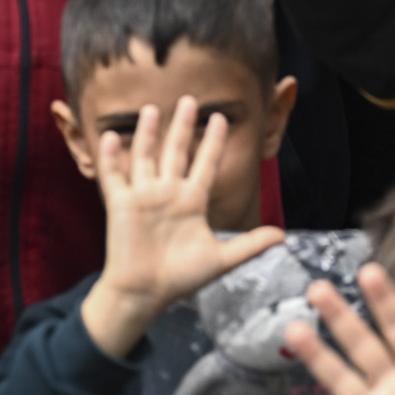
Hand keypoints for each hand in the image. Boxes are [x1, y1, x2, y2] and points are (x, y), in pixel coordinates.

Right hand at [80, 97, 284, 360]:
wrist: (145, 294)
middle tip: (189, 100)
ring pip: (146, 157)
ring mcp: (144, 197)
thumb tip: (283, 236)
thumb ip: (249, 245)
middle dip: (182, 127)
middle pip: (175, 152)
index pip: (205, 164)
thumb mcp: (220, 259)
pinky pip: (114, 176)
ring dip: (148, 133)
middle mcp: (168, 193)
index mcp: (191, 202)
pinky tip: (111, 136)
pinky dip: (112, 157)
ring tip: (152, 108)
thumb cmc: (180, 278)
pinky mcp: (121, 204)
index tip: (221, 118)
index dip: (212, 142)